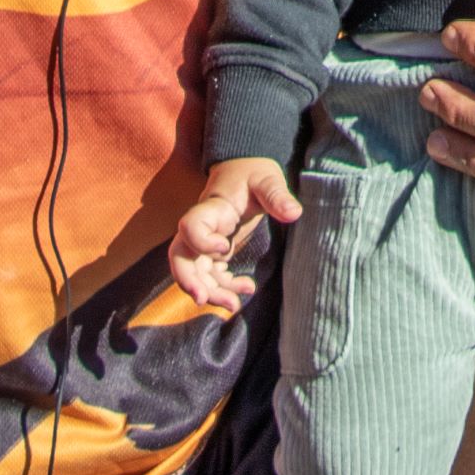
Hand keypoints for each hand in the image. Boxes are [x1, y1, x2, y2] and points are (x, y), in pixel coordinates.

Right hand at [169, 156, 300, 315]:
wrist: (245, 170)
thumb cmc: (254, 174)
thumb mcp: (268, 179)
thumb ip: (277, 196)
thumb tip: (293, 213)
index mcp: (212, 208)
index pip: (190, 226)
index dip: (201, 242)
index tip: (225, 248)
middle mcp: (202, 227)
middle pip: (181, 256)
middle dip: (188, 280)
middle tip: (203, 299)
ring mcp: (206, 242)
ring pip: (195, 272)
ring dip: (210, 291)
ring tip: (234, 304)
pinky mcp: (215, 252)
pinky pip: (211, 275)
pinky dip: (223, 287)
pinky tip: (247, 288)